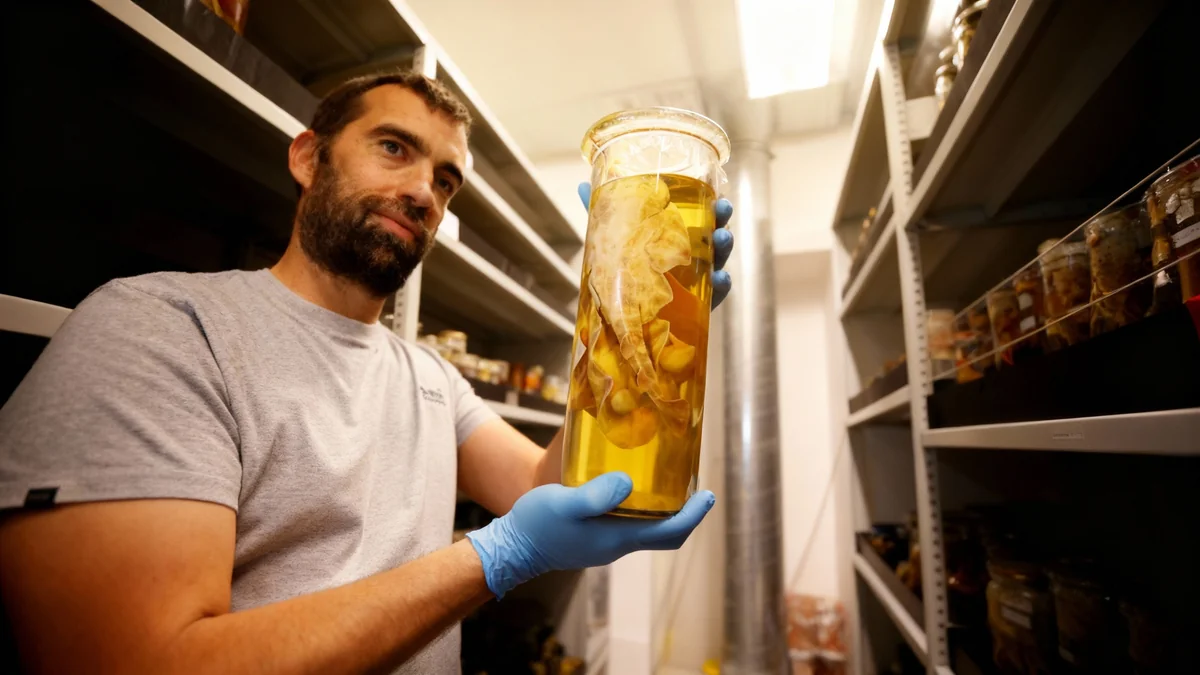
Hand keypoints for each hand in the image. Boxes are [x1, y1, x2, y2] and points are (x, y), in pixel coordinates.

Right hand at [466, 472, 714, 596]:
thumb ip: (595, 495)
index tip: (707, 494)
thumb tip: (628, 483)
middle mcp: (617, 545)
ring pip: (646, 528)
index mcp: (618, 538)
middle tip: (693, 485)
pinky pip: (627, 525)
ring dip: (662, 508)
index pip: (670, 533)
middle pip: (663, 533)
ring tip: (667, 479)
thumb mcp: (564, 503)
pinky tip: (629, 486)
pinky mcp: (593, 539)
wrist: (510, 549)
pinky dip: (640, 508)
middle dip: (684, 511)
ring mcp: (605, 544)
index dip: (694, 515)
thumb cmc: (537, 526)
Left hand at [578, 182, 734, 307]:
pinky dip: (721, 286)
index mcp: (675, 240)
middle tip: (723, 208)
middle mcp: (690, 258)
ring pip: (717, 261)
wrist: (623, 323)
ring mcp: (696, 283)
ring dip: (724, 248)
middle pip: (712, 236)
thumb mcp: (613, 244)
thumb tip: (581, 185)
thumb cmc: (625, 276)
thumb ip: (604, 218)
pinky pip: (714, 296)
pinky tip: (721, 278)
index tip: (717, 192)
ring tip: (724, 237)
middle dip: (721, 220)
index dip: (709, 204)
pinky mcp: (697, 307)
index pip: (698, 218)